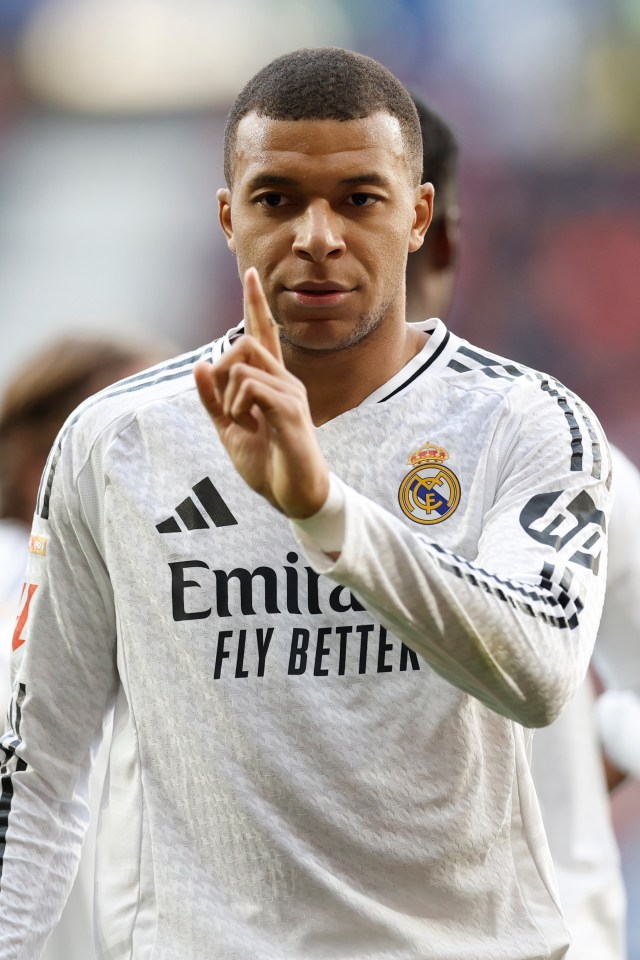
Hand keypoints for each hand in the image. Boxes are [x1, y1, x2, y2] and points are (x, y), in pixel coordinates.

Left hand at [194, 267, 329, 518]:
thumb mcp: (229, 430)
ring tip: (241, 422)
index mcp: (272, 383)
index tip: (250, 273)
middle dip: (222, 367)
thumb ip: (213, 400)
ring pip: (242, 364)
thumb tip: (200, 364)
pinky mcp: (290, 410)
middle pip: (246, 341)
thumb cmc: (268, 464)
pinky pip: (249, 386)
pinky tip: (248, 425)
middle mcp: (285, 381)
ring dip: (228, 394)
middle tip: (226, 407)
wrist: (295, 497)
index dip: (255, 304)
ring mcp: (290, 393)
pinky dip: (237, 405)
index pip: (263, 335)